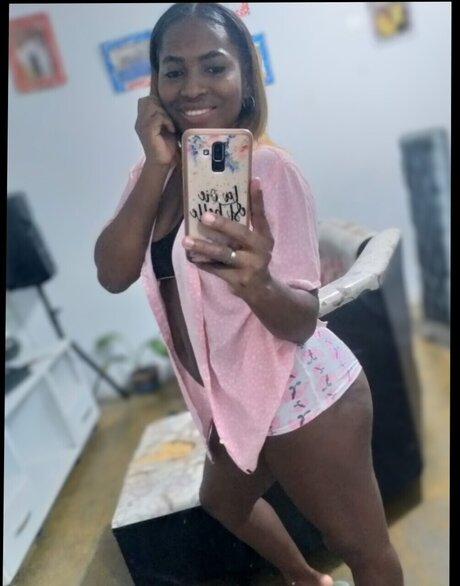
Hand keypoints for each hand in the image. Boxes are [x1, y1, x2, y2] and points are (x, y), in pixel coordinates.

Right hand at [135, 76, 177, 166]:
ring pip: (153, 105)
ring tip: (171, 127)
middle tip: (170, 120)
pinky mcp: (145, 130)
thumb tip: (184, 98)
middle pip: (151, 98)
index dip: (154, 80)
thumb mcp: (172, 124)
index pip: (151, 94)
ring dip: (165, 114)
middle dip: (162, 105)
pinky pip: (156, 116)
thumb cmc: (170, 145)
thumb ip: (172, 112)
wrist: (164, 163)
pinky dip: (165, 121)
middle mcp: (141, 116)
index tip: (157, 65)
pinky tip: (170, 130)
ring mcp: (141, 123)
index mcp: (146, 113)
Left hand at [182, 178, 274, 297]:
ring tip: (186, 241)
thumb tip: (227, 199)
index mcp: (264, 237)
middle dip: (222, 224)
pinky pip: (216, 269)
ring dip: (203, 247)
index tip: (253, 180)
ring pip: (223, 254)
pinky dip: (202, 263)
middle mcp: (260, 250)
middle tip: (204, 216)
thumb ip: (247, 224)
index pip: (261, 215)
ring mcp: (249, 266)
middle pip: (240, 234)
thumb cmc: (253, 257)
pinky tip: (190, 257)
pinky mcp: (238, 280)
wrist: (261, 289)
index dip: (257, 198)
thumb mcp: (257, 241)